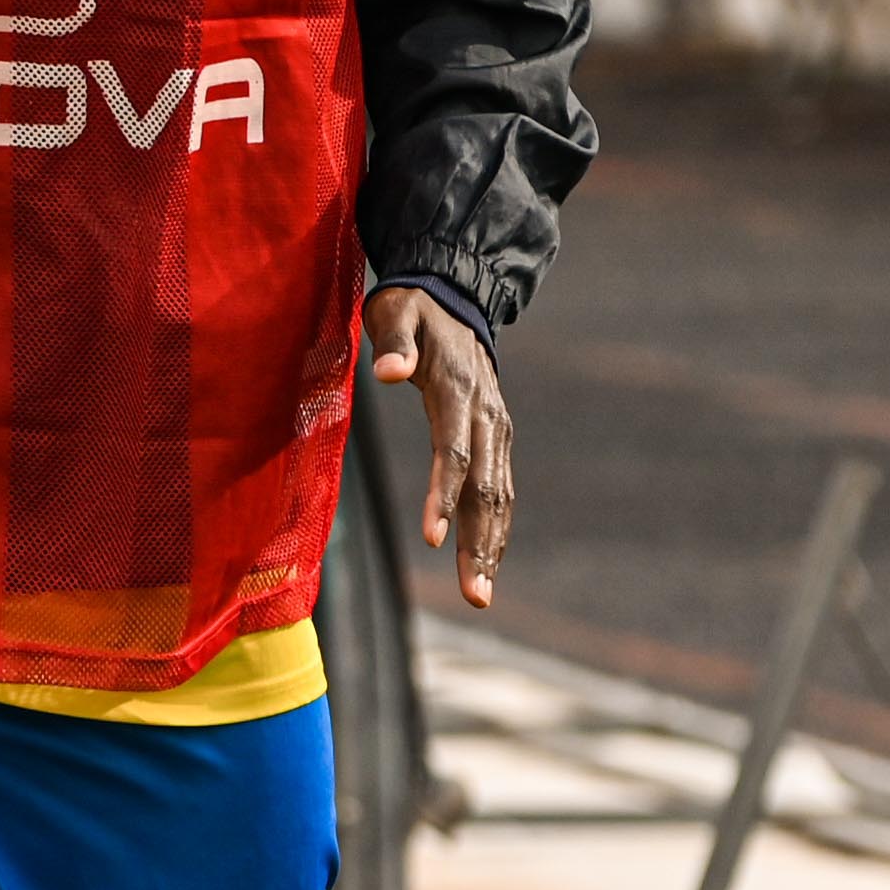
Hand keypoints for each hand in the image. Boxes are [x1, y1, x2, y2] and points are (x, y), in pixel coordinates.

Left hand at [365, 287, 516, 610]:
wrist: (453, 294)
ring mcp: (498, 428)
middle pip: (485, 488)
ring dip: (491, 546)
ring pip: (499, 496)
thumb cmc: (412, 307)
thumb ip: (394, 342)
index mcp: (460, 391)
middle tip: (473, 595)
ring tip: (479, 593)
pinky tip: (486, 563)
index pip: (453, 452)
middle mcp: (488, 416)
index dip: (443, 496)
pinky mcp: (497, 437)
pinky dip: (495, 528)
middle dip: (478, 543)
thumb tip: (389, 373)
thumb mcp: (395, 312)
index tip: (430, 538)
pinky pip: (499, 489)